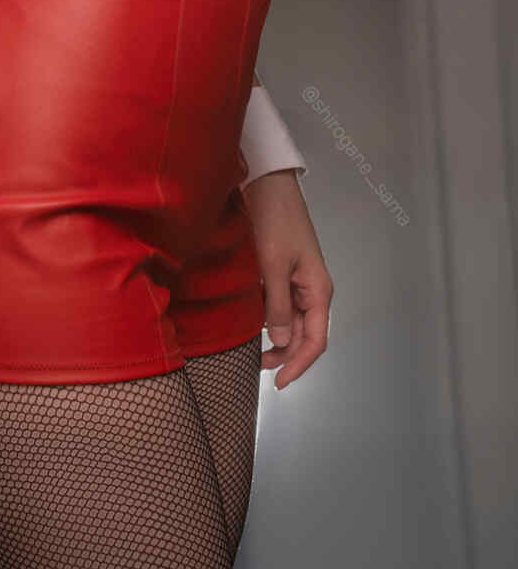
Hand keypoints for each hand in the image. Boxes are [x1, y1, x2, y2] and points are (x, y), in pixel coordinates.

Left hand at [242, 168, 331, 388]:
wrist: (268, 185)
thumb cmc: (276, 220)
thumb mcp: (273, 265)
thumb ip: (276, 305)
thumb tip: (279, 341)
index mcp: (318, 291)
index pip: (315, 341)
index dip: (299, 365)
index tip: (280, 383)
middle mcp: (312, 290)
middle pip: (303, 335)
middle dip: (284, 354)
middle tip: (258, 366)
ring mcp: (297, 282)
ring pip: (290, 322)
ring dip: (275, 338)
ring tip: (253, 350)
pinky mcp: (282, 273)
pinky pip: (279, 305)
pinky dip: (267, 318)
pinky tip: (250, 323)